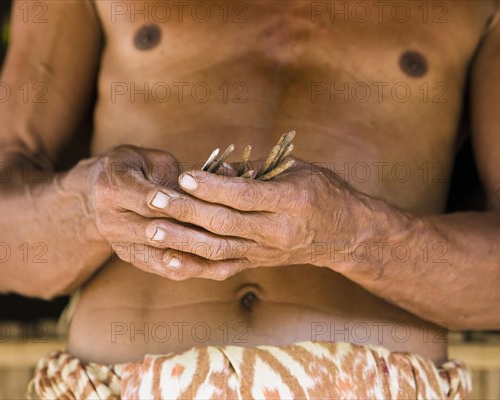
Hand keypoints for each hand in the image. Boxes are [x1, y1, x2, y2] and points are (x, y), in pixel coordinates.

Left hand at [145, 157, 380, 278]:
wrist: (346, 234)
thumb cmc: (322, 191)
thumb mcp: (298, 168)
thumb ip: (255, 169)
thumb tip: (213, 171)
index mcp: (291, 201)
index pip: (245, 196)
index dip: (213, 187)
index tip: (184, 176)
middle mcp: (278, 231)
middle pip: (225, 224)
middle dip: (188, 212)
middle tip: (155, 200)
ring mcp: (267, 252)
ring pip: (219, 250)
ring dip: (183, 240)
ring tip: (152, 229)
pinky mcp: (258, 263)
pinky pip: (223, 267)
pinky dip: (195, 265)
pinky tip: (169, 260)